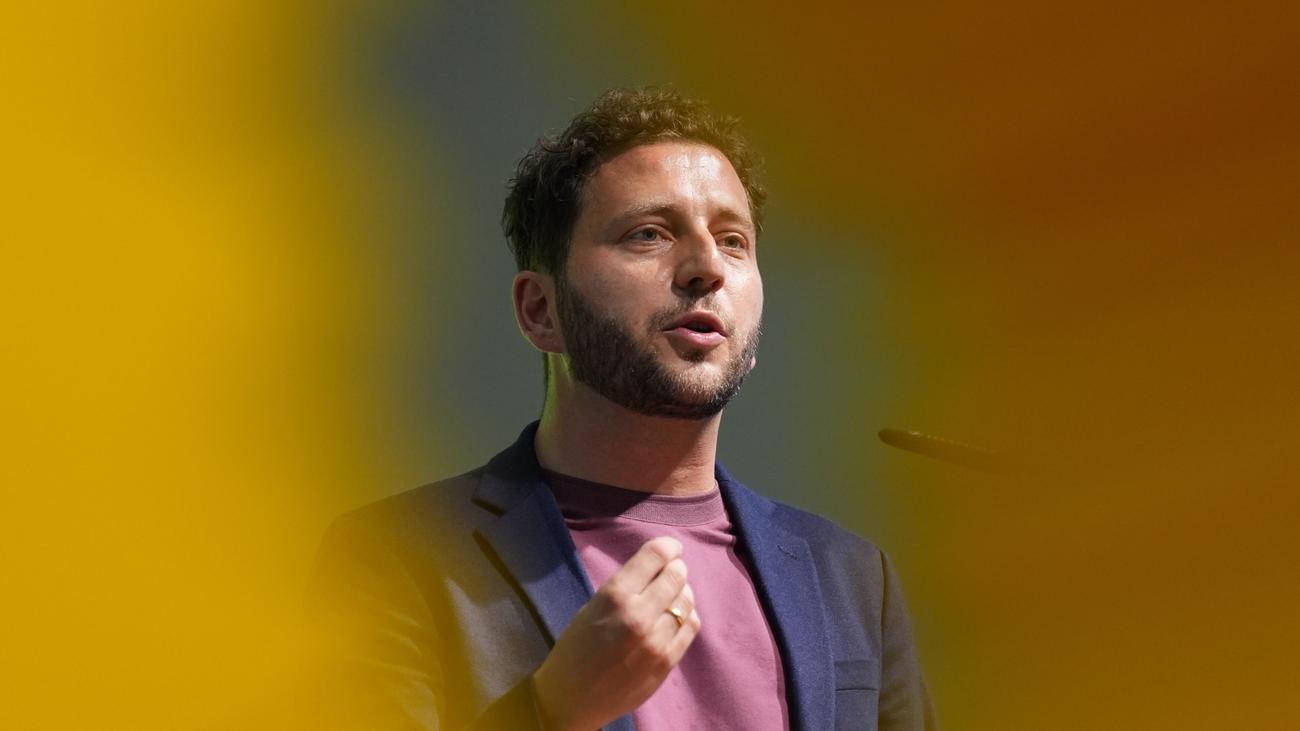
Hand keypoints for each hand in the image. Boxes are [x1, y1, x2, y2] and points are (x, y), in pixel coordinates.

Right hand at [531, 536, 700, 730]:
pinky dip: (687, 615)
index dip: (668, 547)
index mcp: (614, 595)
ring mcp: (656, 641)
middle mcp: (638, 615)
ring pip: (687, 600)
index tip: (671, 548)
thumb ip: (625, 588)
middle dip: (676, 568)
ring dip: (682, 592)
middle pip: (676, 575)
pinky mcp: (667, 662)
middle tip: (672, 571)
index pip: (656, 556)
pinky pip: (691, 626)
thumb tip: (657, 568)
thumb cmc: (575, 648)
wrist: (570, 699)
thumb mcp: (591, 607)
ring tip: (671, 596)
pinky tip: (675, 617)